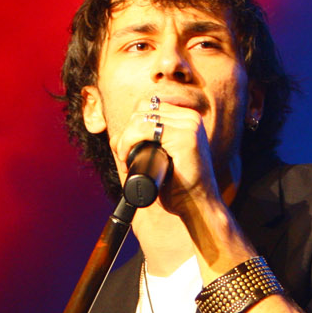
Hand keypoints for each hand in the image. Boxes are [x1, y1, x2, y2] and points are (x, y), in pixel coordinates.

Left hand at [120, 97, 221, 215]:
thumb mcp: (158, 159)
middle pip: (141, 109)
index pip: (148, 106)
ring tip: (125, 159)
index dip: (131, 126)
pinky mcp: (185, 137)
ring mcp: (189, 125)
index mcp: (187, 118)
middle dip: (126, 133)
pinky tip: (127, 157)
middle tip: (124, 158)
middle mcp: (190, 117)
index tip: (127, 150)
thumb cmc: (178, 187)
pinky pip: (144, 127)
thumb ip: (141, 144)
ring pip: (139, 118)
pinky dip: (128, 141)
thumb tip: (114, 137)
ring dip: (125, 139)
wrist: (197, 206)